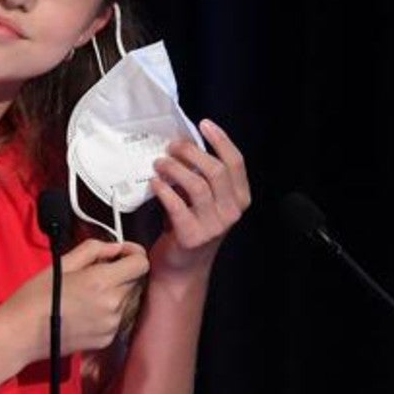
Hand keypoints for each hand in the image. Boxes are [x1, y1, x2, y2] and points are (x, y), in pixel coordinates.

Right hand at [0, 238, 149, 366]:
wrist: (22, 334)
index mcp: (101, 281)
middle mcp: (113, 304)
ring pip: (126, 300)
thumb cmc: (35, 296)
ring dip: (114, 292)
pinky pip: (117, 318)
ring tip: (86, 295)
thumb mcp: (62, 264)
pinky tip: (85, 312)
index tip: (120, 253)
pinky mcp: (106, 340)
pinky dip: (107, 311)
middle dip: (120, 273)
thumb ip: (93, 250)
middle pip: (134, 281)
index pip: (140, 264)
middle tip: (94, 273)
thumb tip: (114, 248)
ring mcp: (112, 325)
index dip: (133, 253)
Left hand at [148, 119, 250, 276]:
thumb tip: (182, 144)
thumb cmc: (189, 226)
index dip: (221, 140)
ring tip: (159, 163)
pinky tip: (154, 182)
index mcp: (239, 198)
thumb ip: (200, 176)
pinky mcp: (192, 236)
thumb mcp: (202, 200)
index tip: (203, 124)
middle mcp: (231, 212)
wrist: (181, 269)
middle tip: (171, 146)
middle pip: (215, 170)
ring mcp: (214, 226)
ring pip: (197, 185)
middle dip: (191, 152)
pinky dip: (163, 189)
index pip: (236, 162)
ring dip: (175, 168)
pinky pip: (177, 205)